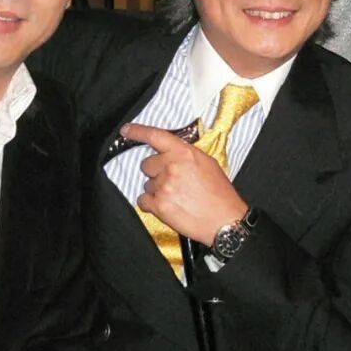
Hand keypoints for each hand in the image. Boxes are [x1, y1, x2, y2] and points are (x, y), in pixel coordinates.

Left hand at [122, 123, 247, 245]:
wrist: (225, 220)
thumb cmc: (219, 192)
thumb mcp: (207, 163)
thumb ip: (186, 154)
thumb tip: (170, 151)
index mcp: (184, 153)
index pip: (155, 136)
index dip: (137, 132)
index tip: (125, 130)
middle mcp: (171, 166)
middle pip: (147, 164)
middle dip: (156, 171)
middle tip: (173, 181)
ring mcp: (164, 186)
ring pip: (147, 184)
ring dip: (157, 190)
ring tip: (177, 197)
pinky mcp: (159, 205)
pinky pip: (143, 201)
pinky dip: (151, 204)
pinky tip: (168, 206)